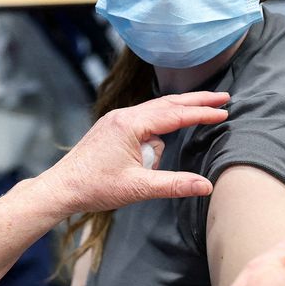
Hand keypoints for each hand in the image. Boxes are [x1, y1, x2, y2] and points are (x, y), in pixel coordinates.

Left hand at [33, 92, 228, 218]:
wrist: (61, 188)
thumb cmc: (94, 187)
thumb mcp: (138, 188)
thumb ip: (174, 185)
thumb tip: (206, 186)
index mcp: (130, 124)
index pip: (175, 114)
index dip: (202, 113)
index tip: (224, 111)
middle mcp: (123, 116)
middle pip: (167, 104)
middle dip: (196, 101)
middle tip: (222, 97)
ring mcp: (116, 120)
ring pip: (155, 114)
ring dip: (175, 118)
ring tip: (198, 120)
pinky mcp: (112, 129)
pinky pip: (142, 122)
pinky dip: (158, 127)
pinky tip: (161, 140)